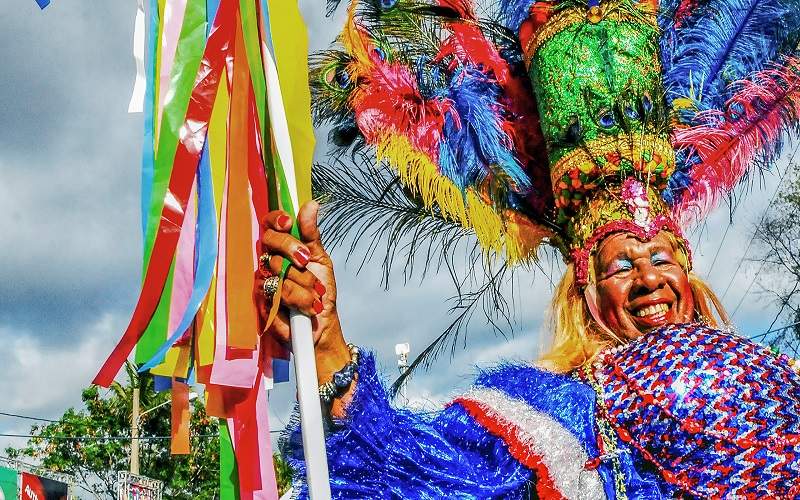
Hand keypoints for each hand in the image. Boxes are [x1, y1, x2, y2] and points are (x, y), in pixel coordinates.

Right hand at [255, 201, 351, 394]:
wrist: (322, 328)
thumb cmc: (321, 294)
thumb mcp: (321, 261)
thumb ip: (312, 235)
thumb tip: (311, 204)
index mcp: (283, 248)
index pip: (270, 224)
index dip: (276, 219)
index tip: (289, 223)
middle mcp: (269, 261)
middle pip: (269, 241)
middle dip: (291, 249)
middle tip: (306, 260)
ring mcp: (263, 281)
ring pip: (277, 268)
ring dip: (303, 283)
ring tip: (314, 295)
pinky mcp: (261, 301)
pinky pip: (277, 291)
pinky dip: (299, 299)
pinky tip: (307, 307)